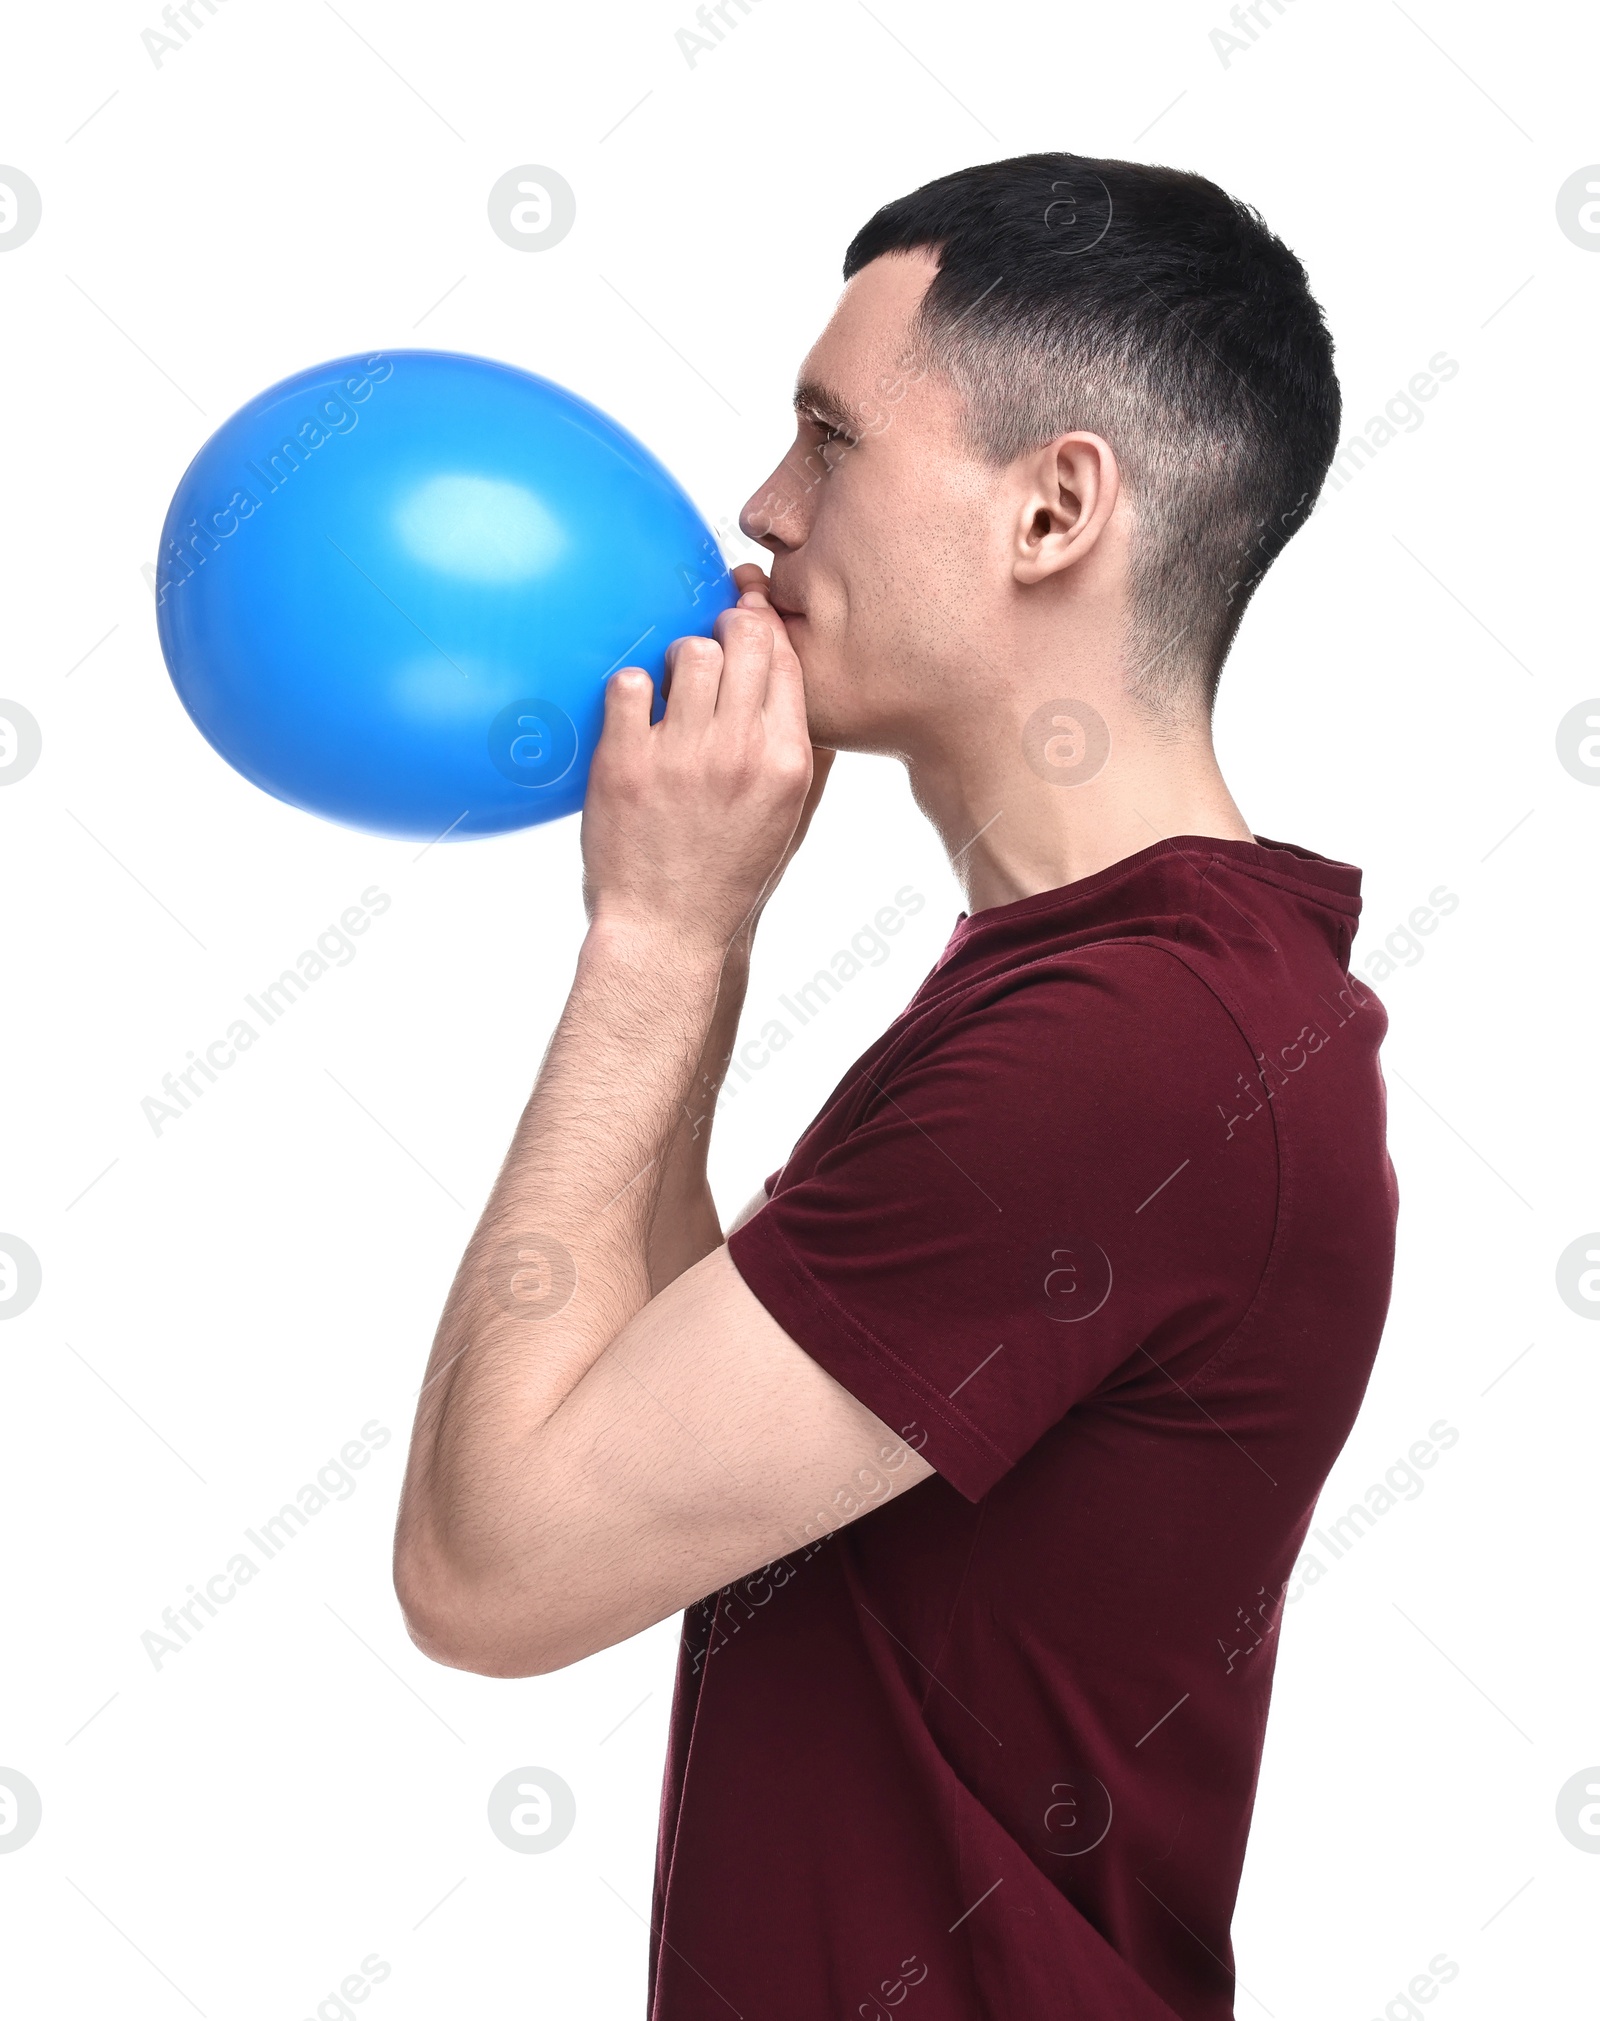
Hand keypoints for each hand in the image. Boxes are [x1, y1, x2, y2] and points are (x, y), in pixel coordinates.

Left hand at [580, 574, 816, 957]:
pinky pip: (629, 684)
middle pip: (744, 639)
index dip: (765, 623)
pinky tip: (635, 712)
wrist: (667, 930)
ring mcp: (682, 756)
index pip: (786, 659)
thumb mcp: (789, 819)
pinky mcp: (626, 763)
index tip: (746, 611)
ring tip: (670, 686)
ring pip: (689, 651)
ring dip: (677, 655)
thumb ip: (808, 755)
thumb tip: (802, 690)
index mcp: (787, 762)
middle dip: (726, 626)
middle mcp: (740, 752)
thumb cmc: (730, 875)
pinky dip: (631, 689)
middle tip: (707, 647)